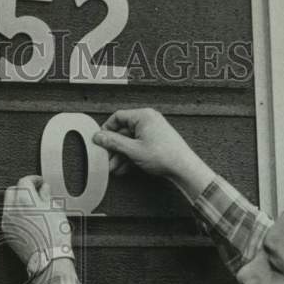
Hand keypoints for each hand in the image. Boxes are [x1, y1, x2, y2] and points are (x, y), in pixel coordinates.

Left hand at [1, 175, 71, 265]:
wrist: (49, 258)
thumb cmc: (54, 237)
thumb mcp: (55, 210)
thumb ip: (46, 195)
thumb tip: (44, 189)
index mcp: (24, 200)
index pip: (24, 181)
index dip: (34, 179)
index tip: (39, 182)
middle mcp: (12, 209)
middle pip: (12, 190)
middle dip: (23, 188)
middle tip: (35, 191)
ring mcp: (8, 221)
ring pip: (8, 204)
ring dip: (18, 201)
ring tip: (33, 206)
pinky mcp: (7, 232)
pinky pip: (8, 217)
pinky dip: (16, 214)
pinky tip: (28, 218)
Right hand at [91, 108, 213, 198]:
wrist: (183, 168)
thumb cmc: (165, 155)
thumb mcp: (133, 149)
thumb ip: (113, 142)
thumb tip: (99, 137)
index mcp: (143, 116)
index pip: (117, 117)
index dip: (107, 129)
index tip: (100, 141)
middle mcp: (148, 121)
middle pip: (123, 131)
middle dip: (113, 147)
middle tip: (106, 157)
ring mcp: (152, 131)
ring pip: (129, 141)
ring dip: (120, 155)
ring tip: (113, 167)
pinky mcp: (154, 142)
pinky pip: (137, 146)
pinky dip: (129, 157)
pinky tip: (123, 168)